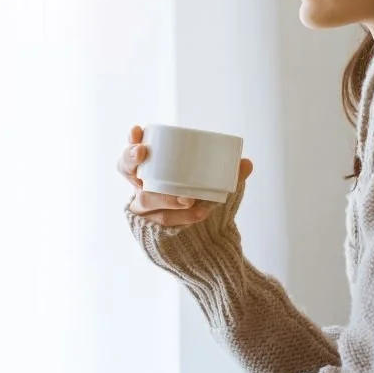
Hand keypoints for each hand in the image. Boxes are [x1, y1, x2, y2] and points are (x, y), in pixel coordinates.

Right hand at [118, 125, 253, 227]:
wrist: (205, 243)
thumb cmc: (205, 204)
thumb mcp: (217, 188)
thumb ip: (230, 176)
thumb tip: (247, 163)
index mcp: (153, 172)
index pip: (133, 154)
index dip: (131, 141)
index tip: (137, 129)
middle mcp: (142, 188)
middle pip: (126, 170)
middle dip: (131, 158)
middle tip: (144, 152)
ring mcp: (143, 211)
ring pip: (145, 199)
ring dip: (167, 196)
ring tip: (189, 198)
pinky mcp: (149, 230)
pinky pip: (160, 222)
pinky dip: (181, 218)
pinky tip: (198, 214)